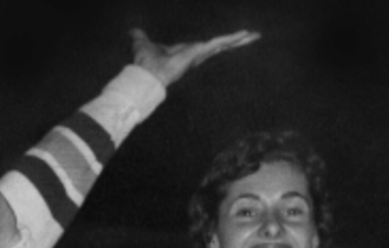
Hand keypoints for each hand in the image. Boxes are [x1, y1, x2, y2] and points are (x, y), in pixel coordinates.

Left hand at [131, 28, 258, 86]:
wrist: (146, 74)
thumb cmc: (145, 62)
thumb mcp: (142, 43)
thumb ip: (139, 37)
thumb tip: (132, 31)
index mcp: (187, 51)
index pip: (208, 45)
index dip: (220, 42)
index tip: (231, 39)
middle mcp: (197, 54)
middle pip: (221, 45)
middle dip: (236, 41)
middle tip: (253, 36)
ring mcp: (200, 53)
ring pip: (224, 43)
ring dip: (240, 39)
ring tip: (256, 35)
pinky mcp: (201, 51)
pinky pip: (220, 42)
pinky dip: (232, 38)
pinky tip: (245, 34)